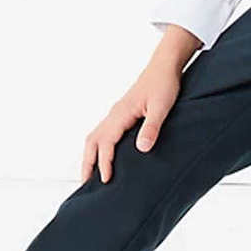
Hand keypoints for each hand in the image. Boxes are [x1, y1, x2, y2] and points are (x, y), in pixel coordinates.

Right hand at [81, 57, 182, 183]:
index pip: (106, 142)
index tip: (106, 180)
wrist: (165, 66)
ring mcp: (116, 113)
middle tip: (86, 184)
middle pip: (92, 141)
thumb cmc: (164, 84)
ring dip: (90, 155)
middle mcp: (114, 114)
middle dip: (88, 162)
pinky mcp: (122, 113)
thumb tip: (142, 148)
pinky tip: (105, 155)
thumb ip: (151, 127)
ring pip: (95, 137)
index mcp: (121, 114)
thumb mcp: (161, 107)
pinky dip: (98, 147)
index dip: (104, 163)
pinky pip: (103, 133)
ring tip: (90, 175)